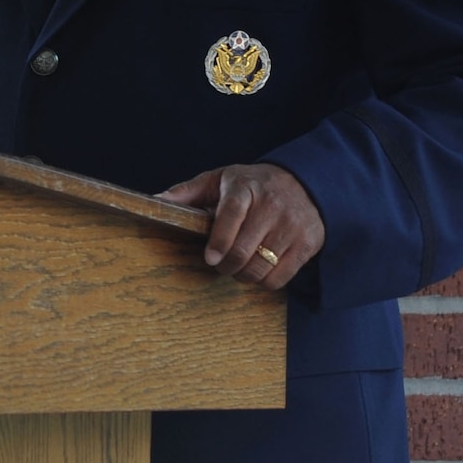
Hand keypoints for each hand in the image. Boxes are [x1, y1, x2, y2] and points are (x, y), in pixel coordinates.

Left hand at [157, 163, 322, 291]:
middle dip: (226, 265)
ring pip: (261, 267)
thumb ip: (187, 192)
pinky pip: (281, 277)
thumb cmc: (251, 185)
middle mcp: (272, 205)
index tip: (209, 258)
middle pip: (244, 249)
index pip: (232, 214)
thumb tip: (154, 202)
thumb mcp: (219, 180)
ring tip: (236, 268)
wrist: (305, 183)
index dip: (219, 240)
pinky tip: (257, 270)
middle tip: (219, 265)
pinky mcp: (308, 243)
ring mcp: (292, 225)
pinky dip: (264, 282)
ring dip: (243, 275)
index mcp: (246, 187)